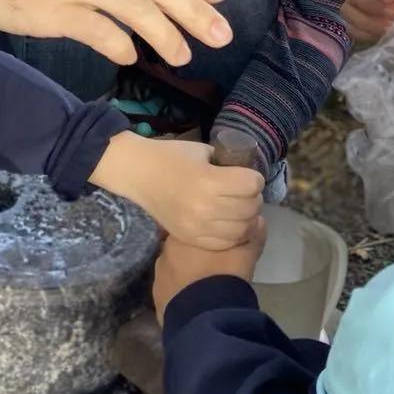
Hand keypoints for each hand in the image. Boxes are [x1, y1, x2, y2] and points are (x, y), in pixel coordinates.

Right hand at [92, 134, 263, 247]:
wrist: (138, 174)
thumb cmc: (170, 157)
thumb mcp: (202, 151)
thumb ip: (226, 163)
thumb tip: (246, 174)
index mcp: (208, 180)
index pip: (252, 185)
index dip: (255, 178)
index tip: (247, 176)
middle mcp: (205, 206)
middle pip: (250, 208)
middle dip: (253, 198)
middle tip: (244, 193)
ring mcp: (197, 226)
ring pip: (242, 229)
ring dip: (246, 218)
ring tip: (239, 209)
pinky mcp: (190, 238)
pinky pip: (225, 242)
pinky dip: (233, 234)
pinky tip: (229, 223)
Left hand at [152, 222, 267, 322]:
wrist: (208, 315)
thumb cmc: (225, 275)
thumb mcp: (246, 251)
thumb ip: (252, 234)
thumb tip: (257, 221)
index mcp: (181, 236)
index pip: (191, 229)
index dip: (205, 236)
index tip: (216, 243)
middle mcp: (164, 253)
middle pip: (180, 250)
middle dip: (193, 256)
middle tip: (213, 265)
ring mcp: (158, 278)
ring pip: (174, 272)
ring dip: (186, 276)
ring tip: (205, 287)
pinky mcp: (159, 301)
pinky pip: (171, 294)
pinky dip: (182, 296)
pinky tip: (196, 304)